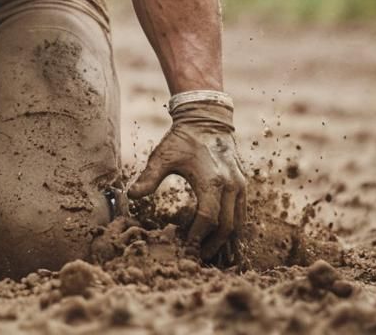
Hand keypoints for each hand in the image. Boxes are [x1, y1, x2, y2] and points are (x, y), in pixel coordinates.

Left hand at [127, 100, 245, 263]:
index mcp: (211, 180)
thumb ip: (149, 177)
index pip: (207, 218)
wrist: (206, 118)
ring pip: (239, 223)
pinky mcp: (242, 184)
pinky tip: (224, 237)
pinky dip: (234, 228)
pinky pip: (242, 213)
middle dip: (214, 245)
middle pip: (227, 227)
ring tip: (213, 254)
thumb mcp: (163, 155)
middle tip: (199, 257)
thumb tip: (132, 195)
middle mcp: (230, 185)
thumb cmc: (182, 138)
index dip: (197, 235)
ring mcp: (240, 185)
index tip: (186, 245)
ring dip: (227, 241)